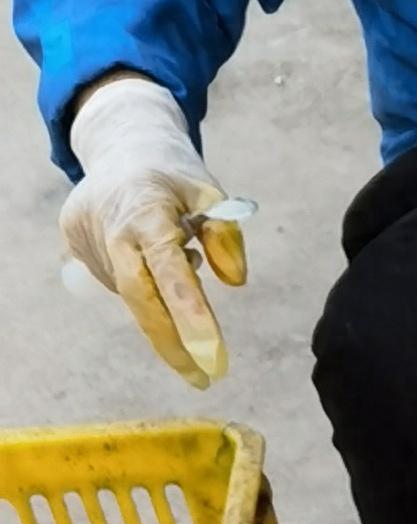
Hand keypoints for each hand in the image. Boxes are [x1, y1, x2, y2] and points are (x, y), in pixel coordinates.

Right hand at [61, 75, 245, 386]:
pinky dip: (140, 285)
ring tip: (176, 262)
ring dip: (161, 302)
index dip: (191, 318)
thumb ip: (226, 236)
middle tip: (203, 378)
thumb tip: (234, 280)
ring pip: (132, 295)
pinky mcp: (74, 242)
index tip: (214, 359)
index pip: (171, 274)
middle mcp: (113, 227)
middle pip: (141, 301)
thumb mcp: (211, 195)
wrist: (120, 145)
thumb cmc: (174, 177)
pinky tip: (146, 258)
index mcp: (149, 211)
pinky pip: (116, 282)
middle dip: (173, 345)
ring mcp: (88, 236)